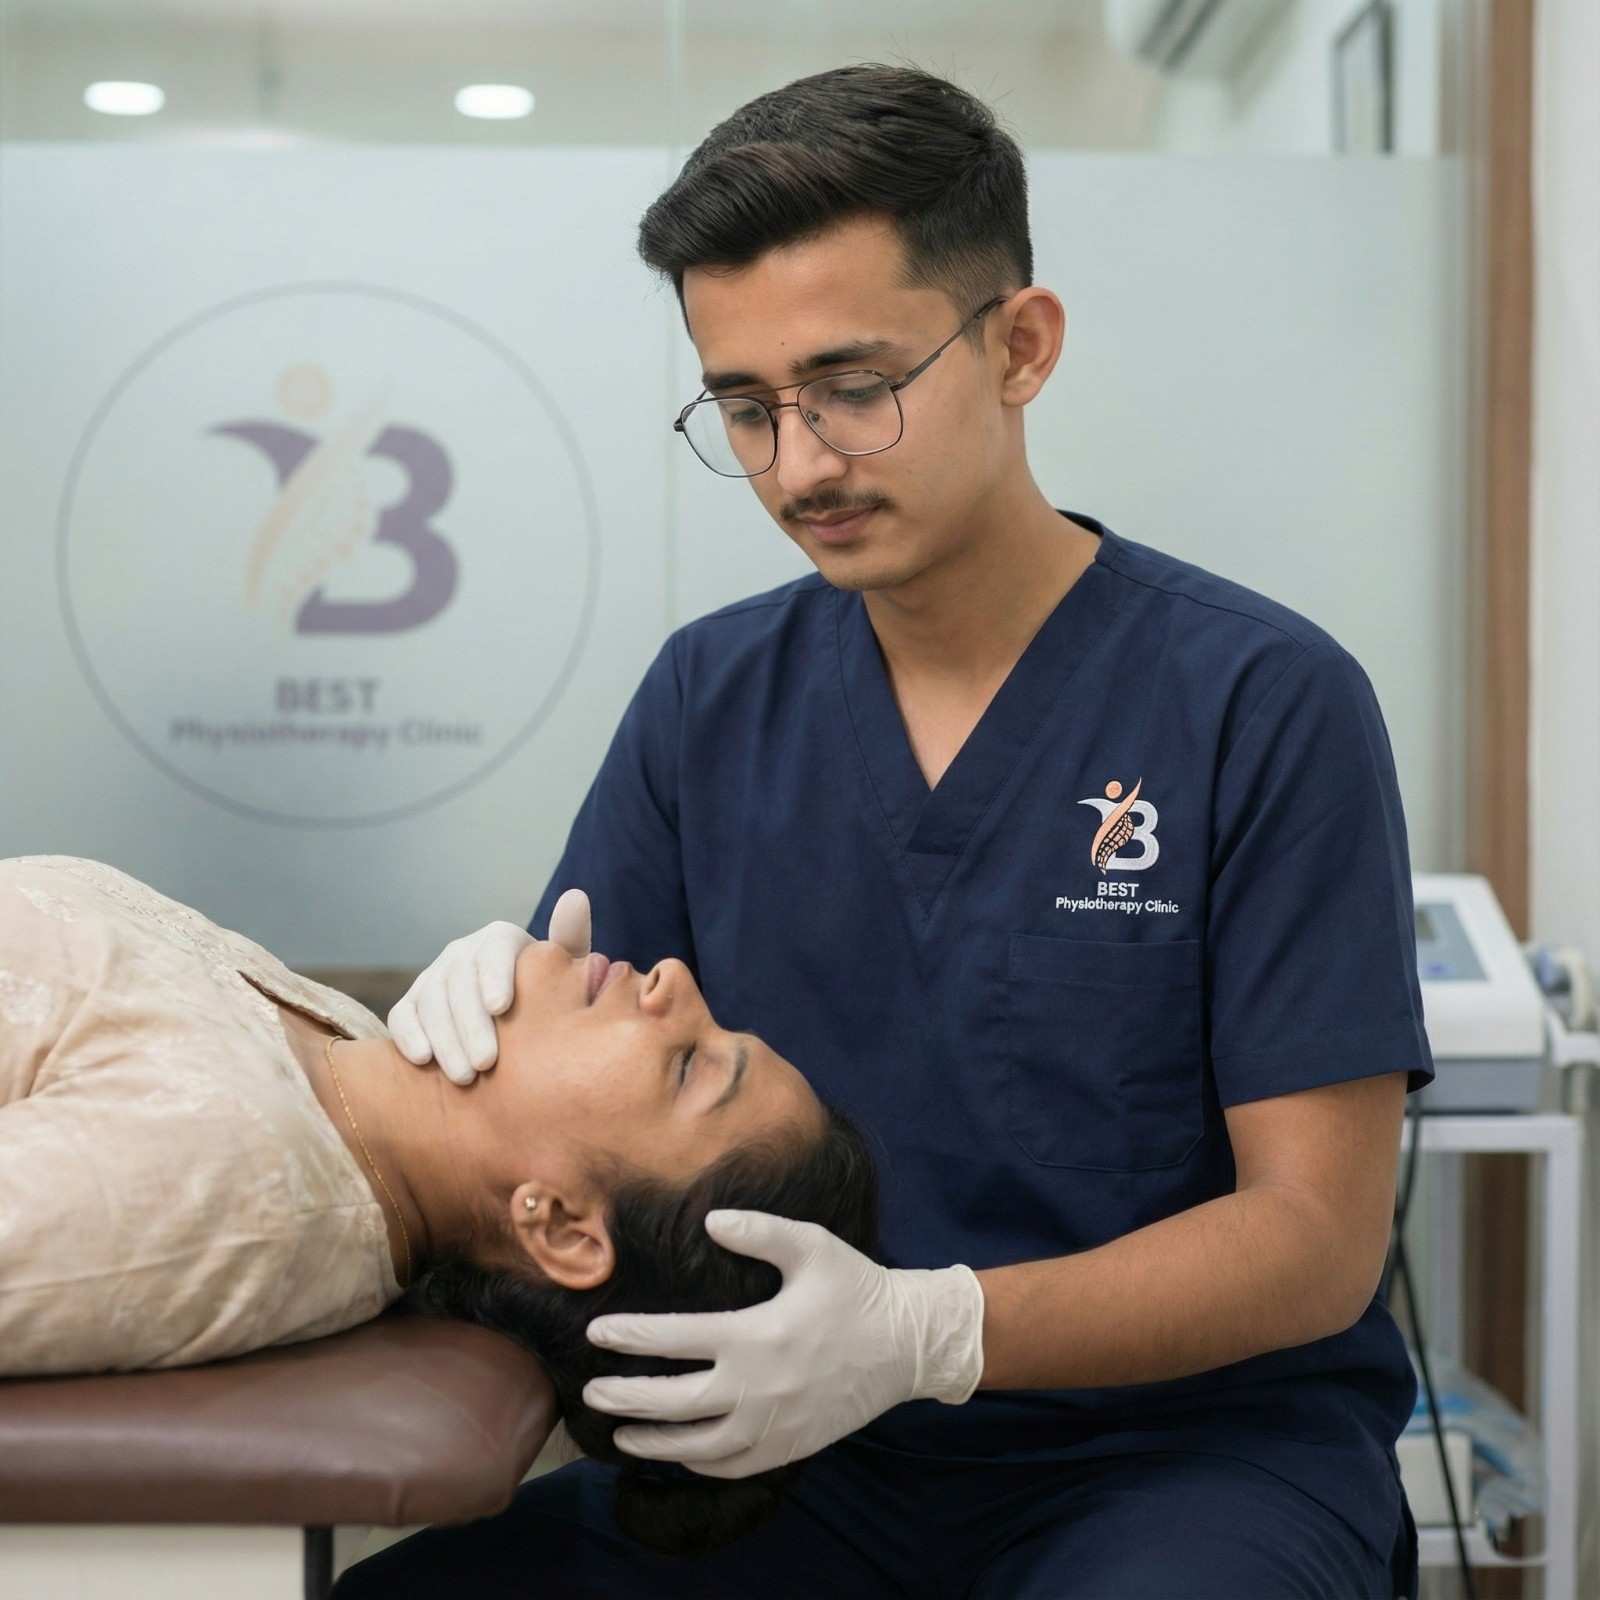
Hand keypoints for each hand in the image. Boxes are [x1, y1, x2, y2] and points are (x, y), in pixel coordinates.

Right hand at [387, 888, 590, 1083]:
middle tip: (486, 1064)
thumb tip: (576, 897)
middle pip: (459, 982)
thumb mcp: (564, 968)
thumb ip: (569, 939)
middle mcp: (462, 952)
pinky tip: (422, 1060)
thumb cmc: (547, 992)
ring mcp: (433, 976)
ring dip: (445, 1039)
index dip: (495, 976)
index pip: (495, 951)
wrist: (518, 1018)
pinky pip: (402, 1015)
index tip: (501, 1007)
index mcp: (501, 939)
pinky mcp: (412, 1003)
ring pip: (430, 1001)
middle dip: (470, 1024)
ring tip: (464, 1076)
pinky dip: (407, 1035)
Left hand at [581, 1210, 984, 1478]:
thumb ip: (759, 1231)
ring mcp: (772, 1425)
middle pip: (672, 1402)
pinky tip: (679, 1453)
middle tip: (591, 1391)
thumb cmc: (856, 1288)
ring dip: (652, 1441)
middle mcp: (756, 1388)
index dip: (630, 1336)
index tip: (596, 1332)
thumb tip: (710, 1221)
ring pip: (696, 1447)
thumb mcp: (811, 1246)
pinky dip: (697, 1463)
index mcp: (755, 1335)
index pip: (674, 1339)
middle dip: (625, 1397)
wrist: (906, 1344)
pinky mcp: (789, 1447)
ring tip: (621, 1433)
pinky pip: (731, 1467)